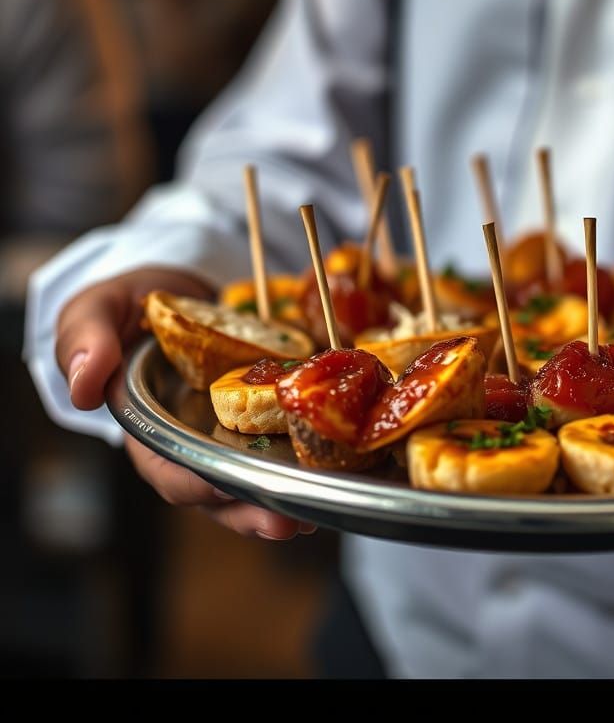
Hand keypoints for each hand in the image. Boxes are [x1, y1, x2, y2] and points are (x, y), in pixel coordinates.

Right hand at [56, 268, 312, 539]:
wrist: (173, 283)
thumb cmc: (125, 306)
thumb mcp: (96, 313)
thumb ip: (85, 344)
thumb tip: (82, 389)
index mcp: (147, 430)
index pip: (168, 472)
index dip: (196, 487)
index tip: (225, 492)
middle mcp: (192, 442)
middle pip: (220, 491)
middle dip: (251, 512)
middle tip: (288, 523)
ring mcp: (231, 432)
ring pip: (256, 477)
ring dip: (286, 498)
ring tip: (320, 512)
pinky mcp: (264, 411)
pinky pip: (286, 440)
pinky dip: (310, 454)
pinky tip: (339, 465)